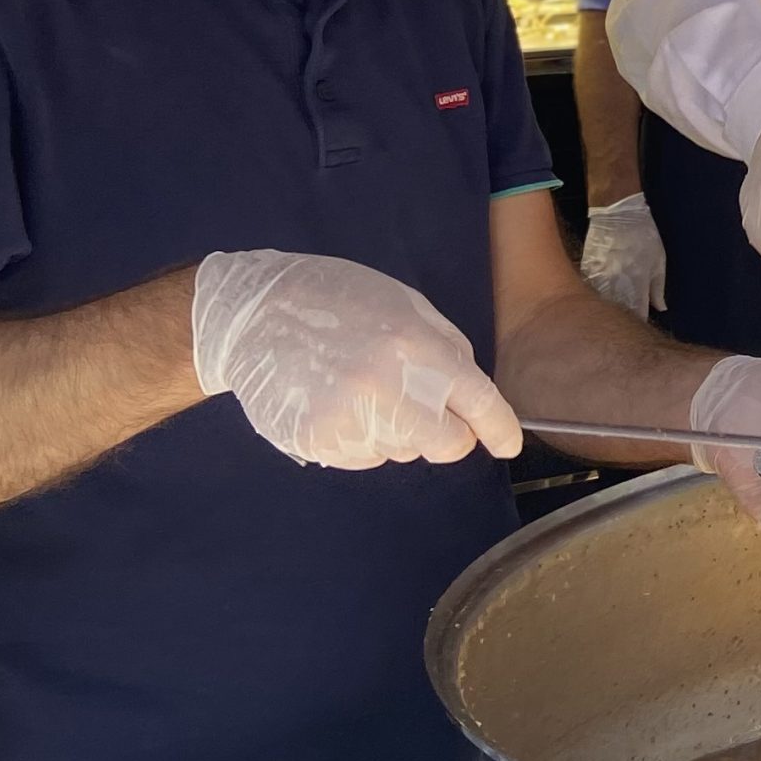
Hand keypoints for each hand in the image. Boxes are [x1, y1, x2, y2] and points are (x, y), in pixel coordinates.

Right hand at [192, 249, 522, 468]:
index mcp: (416, 348)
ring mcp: (349, 421)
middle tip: (420, 405)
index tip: (507, 445)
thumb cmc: (341, 302)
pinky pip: (363, 458)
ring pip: (404, 453)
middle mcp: (386, 389)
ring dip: (397, 432)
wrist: (253, 314)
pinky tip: (337, 403)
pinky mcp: (317, 443)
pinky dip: (362, 438)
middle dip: (445, 432)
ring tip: (362, 389)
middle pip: (448, 445)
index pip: (478, 403)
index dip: (501, 429)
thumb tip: (473, 401)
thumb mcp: (408, 308)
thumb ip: (447, 353)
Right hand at [580, 193, 666, 318]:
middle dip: (621, 320)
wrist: (617, 212)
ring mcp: (599, 277)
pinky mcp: (586, 270)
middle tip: (623, 325)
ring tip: (607, 317)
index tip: (638, 326)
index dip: (639, 320)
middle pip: (618, 311)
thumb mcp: (659, 259)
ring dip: (605, 310)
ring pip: (601, 303)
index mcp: (638, 281)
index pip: (638, 312)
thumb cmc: (643, 235)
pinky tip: (595, 301)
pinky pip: (588, 290)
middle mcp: (617, 283)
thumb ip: (658, 287)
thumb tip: (661, 308)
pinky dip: (593, 297)